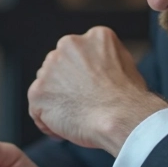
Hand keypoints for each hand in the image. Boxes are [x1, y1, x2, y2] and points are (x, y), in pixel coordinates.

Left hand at [28, 26, 167, 154]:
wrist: (121, 118)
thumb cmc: (129, 99)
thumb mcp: (126, 65)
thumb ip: (105, 61)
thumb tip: (98, 69)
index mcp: (95, 36)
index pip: (79, 53)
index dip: (84, 75)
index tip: (94, 90)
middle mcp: (69, 45)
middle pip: (59, 66)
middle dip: (67, 85)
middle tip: (84, 105)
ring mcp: (50, 68)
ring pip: (47, 87)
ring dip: (57, 102)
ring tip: (78, 119)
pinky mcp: (38, 92)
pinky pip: (37, 110)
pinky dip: (49, 123)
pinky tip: (66, 130)